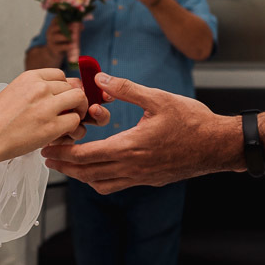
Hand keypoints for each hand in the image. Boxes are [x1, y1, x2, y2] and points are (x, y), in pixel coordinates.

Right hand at [0, 69, 86, 172]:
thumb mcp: (14, 93)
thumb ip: (35, 91)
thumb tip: (58, 94)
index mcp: (29, 77)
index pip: (60, 75)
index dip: (65, 88)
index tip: (63, 99)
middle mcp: (40, 88)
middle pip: (72, 86)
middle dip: (74, 100)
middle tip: (70, 113)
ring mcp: (47, 106)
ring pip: (79, 100)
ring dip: (79, 111)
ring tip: (70, 122)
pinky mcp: (51, 126)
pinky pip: (75, 122)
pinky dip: (74, 129)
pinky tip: (65, 135)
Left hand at [41, 73, 241, 191]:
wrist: (218, 145)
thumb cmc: (192, 121)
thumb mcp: (158, 98)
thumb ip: (127, 89)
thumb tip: (100, 79)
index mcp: (131, 147)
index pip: (86, 156)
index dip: (63, 154)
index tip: (47, 149)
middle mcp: (133, 168)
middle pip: (88, 174)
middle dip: (65, 167)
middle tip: (47, 158)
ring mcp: (142, 178)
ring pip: (101, 183)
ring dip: (80, 176)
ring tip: (67, 166)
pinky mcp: (150, 180)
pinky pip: (117, 185)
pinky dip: (100, 180)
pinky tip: (98, 170)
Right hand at [44, 19, 80, 64]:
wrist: (53, 52)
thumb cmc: (61, 40)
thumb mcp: (66, 33)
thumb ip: (73, 28)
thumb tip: (81, 26)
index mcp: (53, 26)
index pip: (57, 19)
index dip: (65, 18)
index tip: (74, 19)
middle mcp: (50, 32)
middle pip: (57, 26)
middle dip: (67, 26)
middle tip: (75, 26)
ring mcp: (51, 40)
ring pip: (58, 36)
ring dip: (67, 36)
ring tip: (75, 36)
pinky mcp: (53, 49)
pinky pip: (60, 47)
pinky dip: (67, 46)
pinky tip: (72, 45)